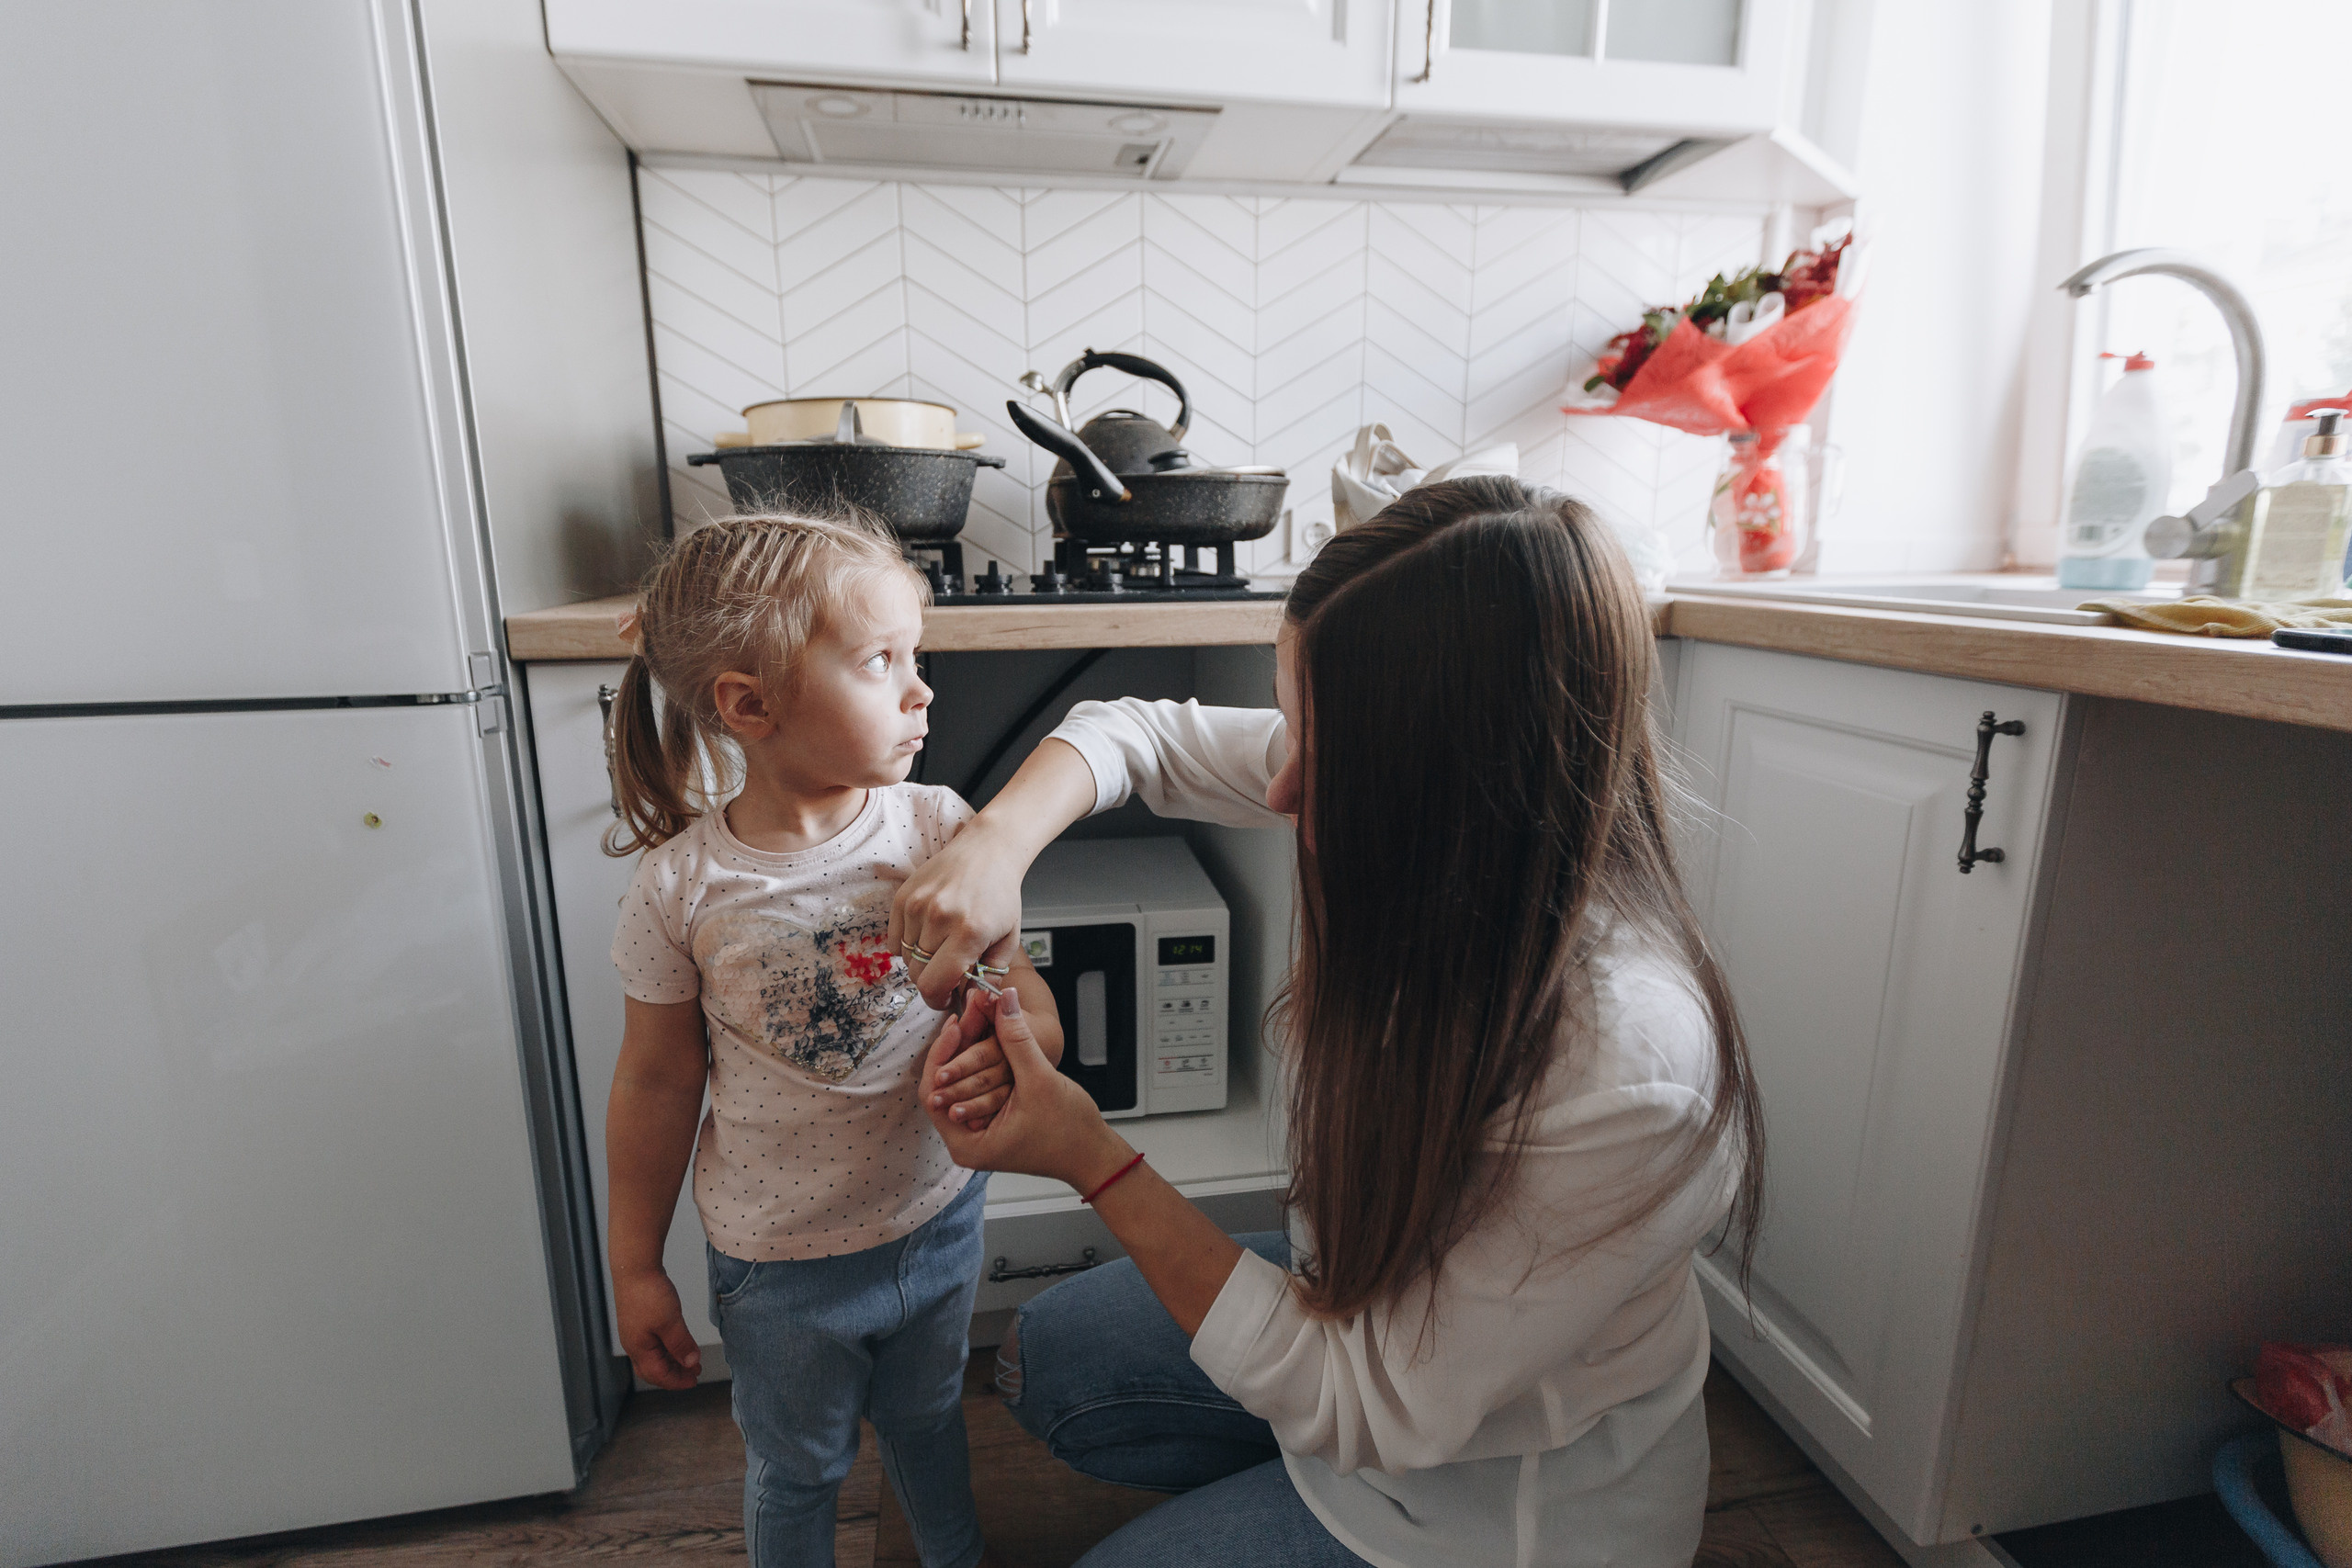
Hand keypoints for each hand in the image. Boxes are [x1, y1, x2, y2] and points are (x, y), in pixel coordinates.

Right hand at [613, 1267, 701, 1389]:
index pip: (658, 1376)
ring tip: (689, 1358)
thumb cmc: (648, 1293)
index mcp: (638, 1349)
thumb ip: (681, 1345)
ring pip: (653, 1357)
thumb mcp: (671, 1322)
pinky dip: (666, 1348)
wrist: (635, 1267)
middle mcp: (633, 1345)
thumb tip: (691, 1363)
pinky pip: (652, 1344)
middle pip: (653, 1370)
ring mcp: (634, 1333)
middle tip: (694, 1371)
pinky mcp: (638, 1321)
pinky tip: (677, 1343)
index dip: (677, 1381)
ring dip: (671, 1360)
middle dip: (673, 1374)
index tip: (695, 1379)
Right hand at [890, 819, 1028, 1009]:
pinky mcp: (903, 896)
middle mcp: (940, 918)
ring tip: (941, 948)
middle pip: (917, 973)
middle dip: (931, 982)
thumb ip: (990, 974)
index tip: (944, 999)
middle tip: (946, 974)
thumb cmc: (1001, 895)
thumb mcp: (1009, 938)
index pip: (934, 984)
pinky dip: (907, 944)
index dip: (937, 1000)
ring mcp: (918, 905)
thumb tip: (971, 999)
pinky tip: (927, 934)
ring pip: (906, 957)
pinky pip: (894, 939)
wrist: (987, 850)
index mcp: (969, 932)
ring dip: (921, 961)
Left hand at [923, 988, 1131, 1192]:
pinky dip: (977, 1064)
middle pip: (942, 1087)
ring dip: (966, 1050)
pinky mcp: (988, 1124)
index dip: (943, 1053)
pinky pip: (973, 1088)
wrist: (1091, 1151)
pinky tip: (987, 1039)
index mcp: (966, 1145)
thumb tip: (1004, 998)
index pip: (934, 1092)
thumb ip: (1017, 1039)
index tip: (958, 1023)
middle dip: (954, 1047)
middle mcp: (964, 1143)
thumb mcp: (1039, 1080)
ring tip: (975, 1020)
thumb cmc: (1069, 1129)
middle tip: (967, 1015)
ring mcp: (976, 1134)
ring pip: (957, 1085)